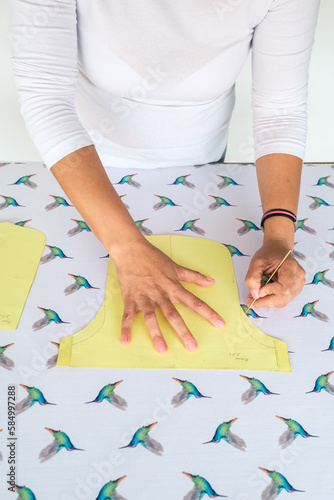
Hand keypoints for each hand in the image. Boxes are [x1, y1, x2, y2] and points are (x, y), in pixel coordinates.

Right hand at [111, 238, 224, 353]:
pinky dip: (126, 328)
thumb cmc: (153, 257)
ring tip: (162, 349)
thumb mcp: (176, 266)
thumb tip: (211, 281)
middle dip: (183, 331)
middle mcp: (160, 294)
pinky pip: (128, 315)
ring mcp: (145, 297)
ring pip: (152, 317)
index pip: (194, 302)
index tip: (220, 324)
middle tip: (192, 347)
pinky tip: (126, 341)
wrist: (131, 250)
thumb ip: (194, 277)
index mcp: (173, 287)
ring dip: (156, 333)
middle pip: (173, 315)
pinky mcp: (130, 299)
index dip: (208, 313)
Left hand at [244, 238, 305, 307]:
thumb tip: (255, 295)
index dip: (270, 292)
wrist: (278, 248)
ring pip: (283, 301)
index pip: (284, 289)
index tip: (257, 291)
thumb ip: (253, 278)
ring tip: (255, 298)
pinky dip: (272, 299)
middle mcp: (299, 277)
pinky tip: (263, 295)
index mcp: (291, 268)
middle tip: (251, 301)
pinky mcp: (296, 287)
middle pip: (284, 298)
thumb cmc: (269, 254)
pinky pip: (284, 298)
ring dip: (268, 302)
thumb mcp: (256, 262)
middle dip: (266, 301)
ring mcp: (299, 283)